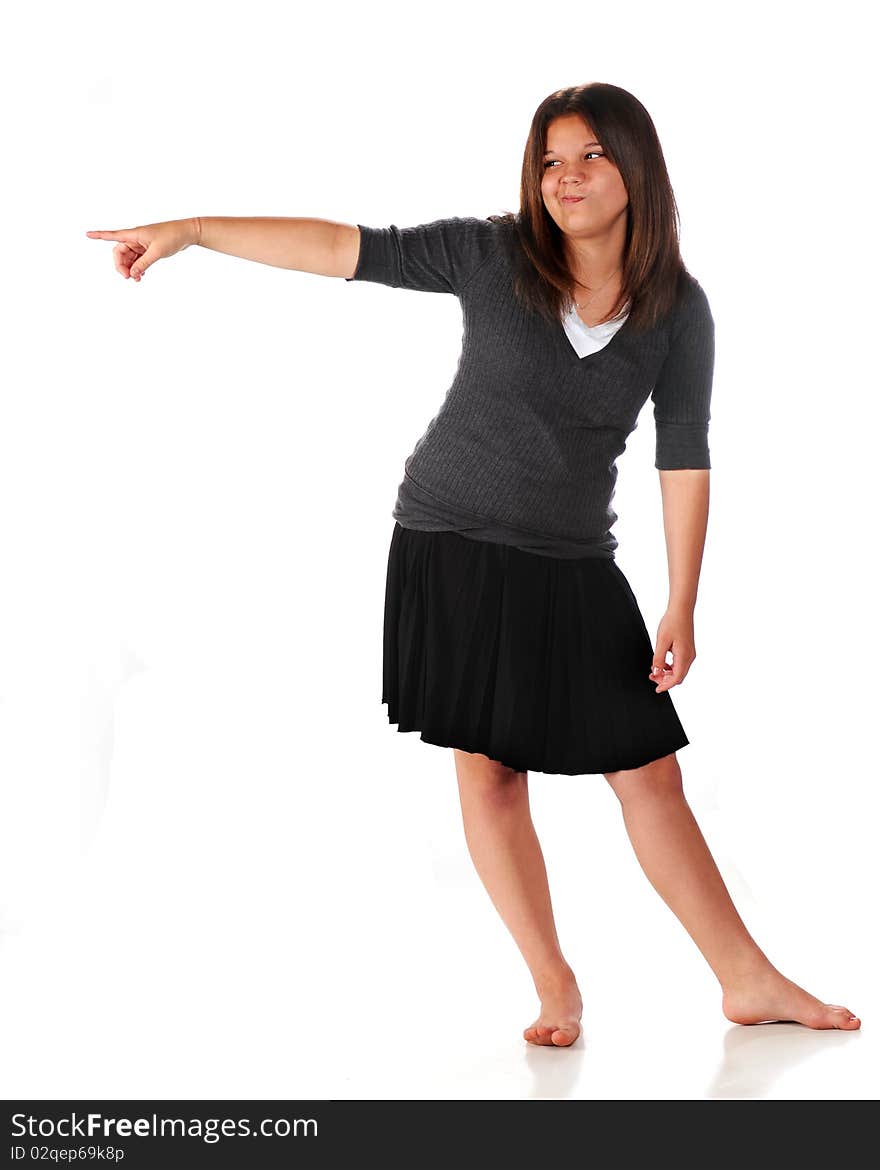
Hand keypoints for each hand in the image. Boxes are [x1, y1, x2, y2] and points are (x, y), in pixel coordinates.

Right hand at [85, 217, 199, 280]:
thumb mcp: (156, 253)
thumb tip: (132, 274)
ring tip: (137, 280)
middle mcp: (135, 238)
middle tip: (128, 278)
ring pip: (129, 258)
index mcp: (134, 234)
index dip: (99, 235)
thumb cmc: (172, 237)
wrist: (187, 233)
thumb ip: (143, 264)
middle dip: (121, 266)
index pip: (113, 235)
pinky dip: (137, 268)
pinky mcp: (148, 248)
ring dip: (130, 269)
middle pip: (120, 252)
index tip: (87, 234)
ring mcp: (141, 243)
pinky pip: (137, 260)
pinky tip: (140, 276)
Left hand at [649, 607, 695, 692]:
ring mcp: (690, 653)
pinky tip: (661, 663)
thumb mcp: (661, 642)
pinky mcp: (687, 649)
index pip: (676, 678)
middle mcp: (689, 657)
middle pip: (678, 676)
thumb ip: (658, 659)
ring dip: (667, 673)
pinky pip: (679, 664)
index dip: (666, 685)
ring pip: (679, 671)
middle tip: (652, 676)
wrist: (681, 610)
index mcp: (684, 656)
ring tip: (655, 670)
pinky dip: (670, 667)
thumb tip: (656, 672)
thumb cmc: (672, 623)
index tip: (657, 689)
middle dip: (665, 680)